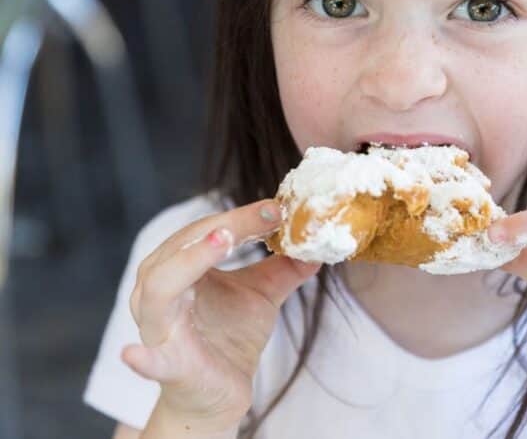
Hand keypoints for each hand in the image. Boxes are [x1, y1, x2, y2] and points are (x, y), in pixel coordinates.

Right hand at [122, 200, 320, 430]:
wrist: (218, 395)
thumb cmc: (229, 337)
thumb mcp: (262, 295)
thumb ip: (285, 267)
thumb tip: (317, 242)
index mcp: (178, 268)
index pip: (206, 230)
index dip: (242, 217)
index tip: (280, 207)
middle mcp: (159, 291)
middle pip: (183, 247)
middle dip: (225, 226)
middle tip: (266, 215)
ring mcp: (159, 328)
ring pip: (160, 287)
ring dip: (191, 259)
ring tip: (223, 240)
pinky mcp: (169, 366)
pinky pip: (151, 360)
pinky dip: (143, 357)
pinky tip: (132, 353)